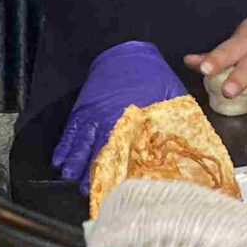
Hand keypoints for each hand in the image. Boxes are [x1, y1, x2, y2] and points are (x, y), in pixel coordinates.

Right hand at [53, 40, 184, 185]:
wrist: (128, 53)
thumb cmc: (152, 77)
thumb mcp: (171, 100)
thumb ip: (172, 126)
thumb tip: (187, 149)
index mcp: (132, 122)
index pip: (124, 156)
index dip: (119, 176)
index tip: (117, 191)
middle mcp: (109, 122)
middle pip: (99, 155)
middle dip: (93, 175)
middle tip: (90, 194)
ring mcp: (93, 116)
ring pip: (81, 146)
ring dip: (75, 165)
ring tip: (71, 181)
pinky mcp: (83, 110)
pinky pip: (71, 132)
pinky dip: (64, 146)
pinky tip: (59, 160)